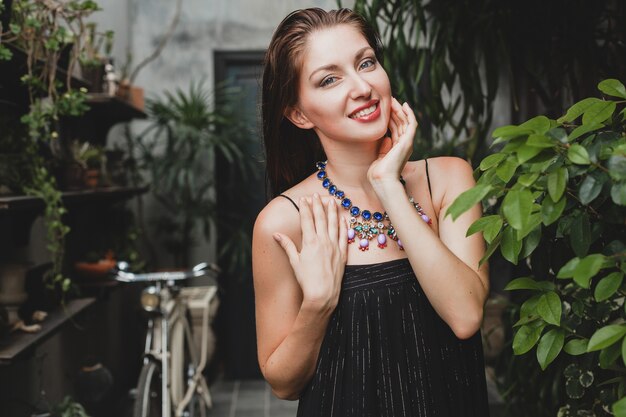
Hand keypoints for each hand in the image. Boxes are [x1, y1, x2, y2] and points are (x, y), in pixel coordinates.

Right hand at [272, 194, 347, 309]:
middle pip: (320, 218)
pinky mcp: (342, 254)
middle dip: (318, 204)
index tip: (304, 198)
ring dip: (332, 210)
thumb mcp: (294, 261)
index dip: (305, 208)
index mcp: (310, 242)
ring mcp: (334, 246)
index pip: (307, 220)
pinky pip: (344, 236)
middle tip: (316, 194)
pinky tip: (343, 218)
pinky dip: (344, 225)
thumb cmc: (306, 280)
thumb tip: (276, 234)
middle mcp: (323, 241)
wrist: (322, 295)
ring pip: (334, 223)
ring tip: (331, 200)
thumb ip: (287, 245)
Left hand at [367, 97, 416, 186]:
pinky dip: (409, 114)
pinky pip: (411, 124)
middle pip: (401, 123)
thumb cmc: (378, 174)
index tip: (384, 108)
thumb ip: (383, 148)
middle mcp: (404, 145)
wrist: (382, 181)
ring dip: (399, 110)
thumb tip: (386, 138)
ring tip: (393, 100)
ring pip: (405, 121)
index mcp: (398, 149)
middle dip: (395, 111)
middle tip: (388, 100)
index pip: (395, 129)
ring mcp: (407, 143)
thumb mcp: (380, 158)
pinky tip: (404, 105)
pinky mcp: (407, 142)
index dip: (391, 118)